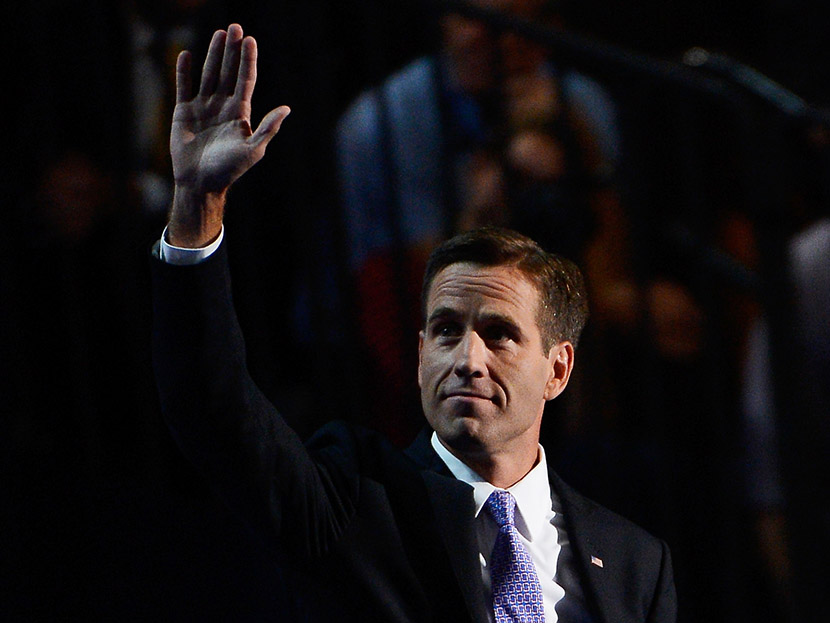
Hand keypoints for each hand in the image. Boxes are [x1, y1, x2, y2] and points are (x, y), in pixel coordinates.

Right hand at [168, 24, 289, 246]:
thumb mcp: (252, 150)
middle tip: (235, 27)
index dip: (248, 61)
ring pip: (209, 75)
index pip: (245, 81)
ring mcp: (203, 107)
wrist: (201, 183)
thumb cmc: (229, 170)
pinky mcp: (184, 112)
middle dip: (232, 51)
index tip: (250, 40)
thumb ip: (268, 128)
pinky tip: (187, 54)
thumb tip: (286, 108)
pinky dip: (184, 71)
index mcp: (240, 114)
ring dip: (213, 54)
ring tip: (218, 34)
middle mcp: (222, 106)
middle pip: (228, 72)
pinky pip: (184, 86)